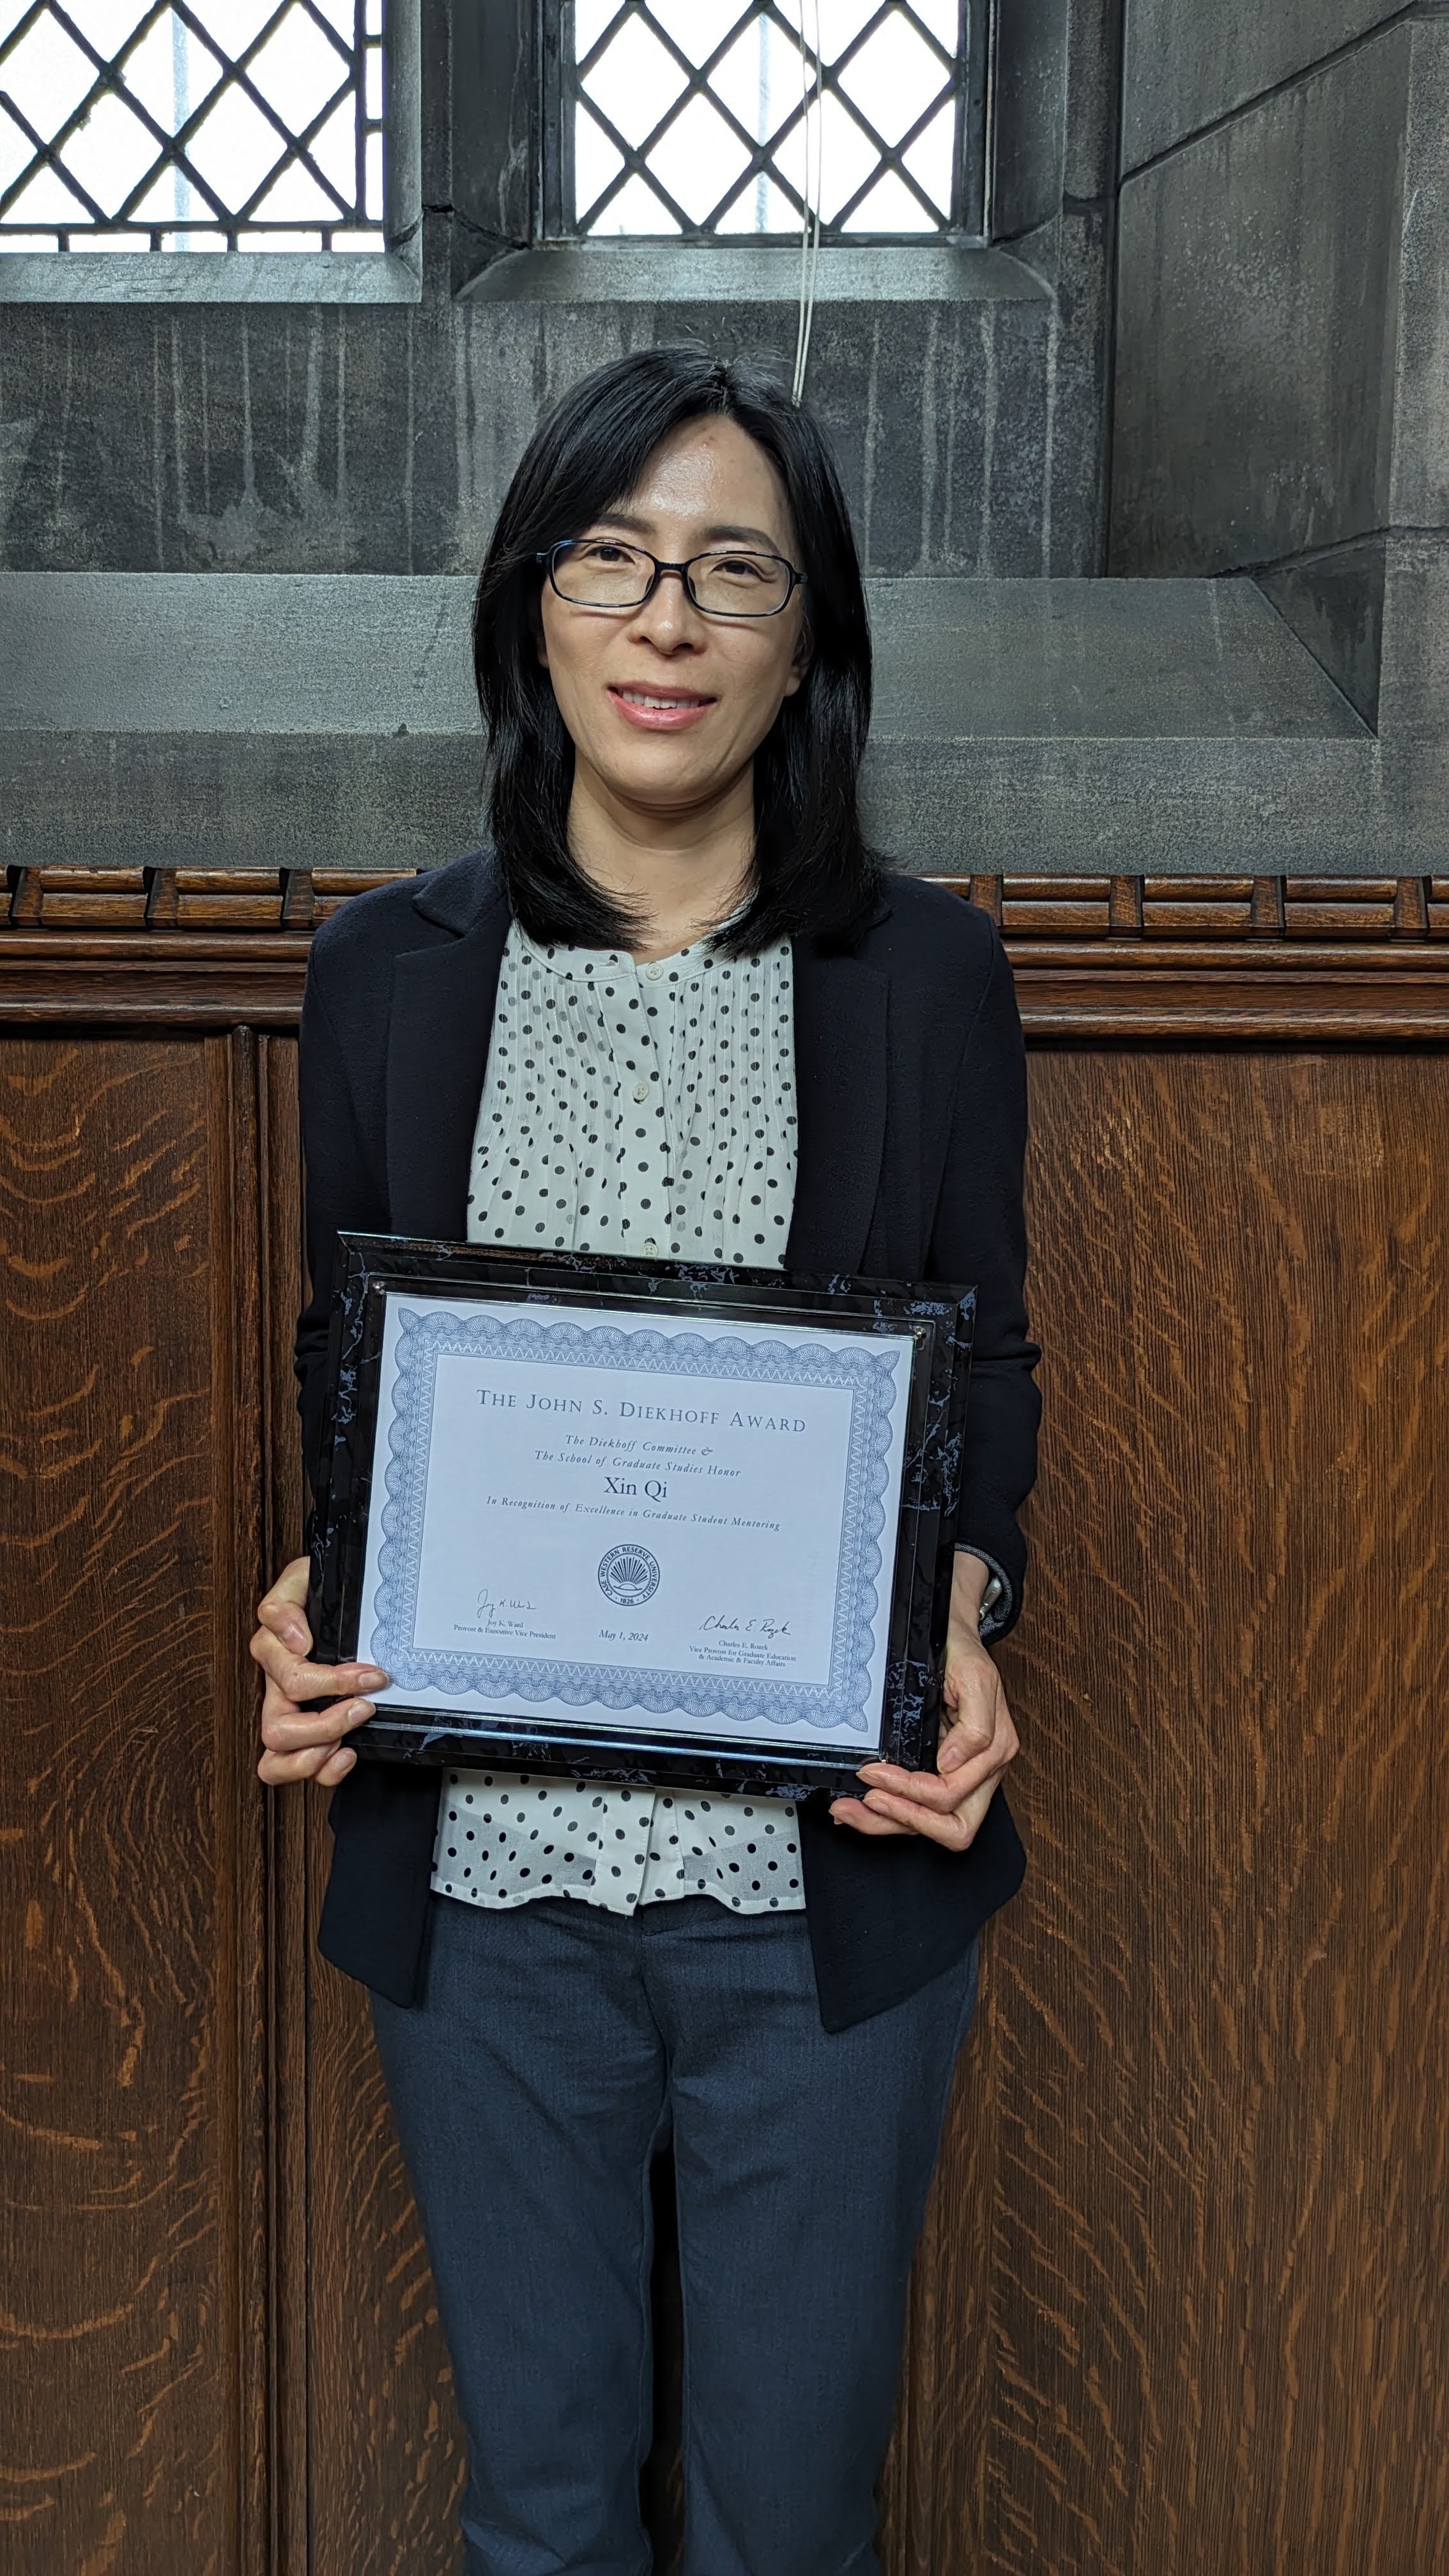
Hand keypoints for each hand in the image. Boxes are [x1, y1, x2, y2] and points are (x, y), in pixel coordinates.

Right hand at [251, 1555, 388, 1787]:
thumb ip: (286, 1602)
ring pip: (274, 1757)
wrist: (341, 1597)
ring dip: (314, 1754)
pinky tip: (347, 1753)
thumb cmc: (320, 1591)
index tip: (372, 1676)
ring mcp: (287, 1714)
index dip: (334, 1682)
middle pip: (276, 1728)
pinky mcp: (306, 1734)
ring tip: (346, 1738)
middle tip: (364, 1707)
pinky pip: (295, 1768)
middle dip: (325, 1724)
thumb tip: (295, 1640)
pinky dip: (322, 1771)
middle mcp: (276, 1688)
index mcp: (274, 1652)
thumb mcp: (302, 1578)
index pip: (292, 1679)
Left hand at [830, 1555, 1017, 1849]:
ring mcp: (960, 1774)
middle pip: (947, 1826)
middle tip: (864, 1802)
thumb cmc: (964, 1652)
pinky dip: (889, 1811)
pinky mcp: (939, 1770)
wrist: (952, 1635)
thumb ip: (976, 1726)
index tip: (875, 1775)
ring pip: (929, 1822)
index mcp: (992, 1753)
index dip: (911, 1794)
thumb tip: (954, 1764)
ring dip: (886, 1822)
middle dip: (902, 1820)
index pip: (950, 1796)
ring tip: (848, 1811)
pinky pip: (918, 1806)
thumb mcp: (976, 1676)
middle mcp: (979, 1771)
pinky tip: (861, 1807)